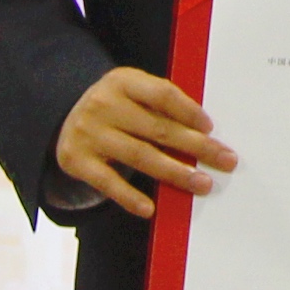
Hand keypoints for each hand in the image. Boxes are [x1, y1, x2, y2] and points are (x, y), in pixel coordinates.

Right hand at [54, 67, 236, 218]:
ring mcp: (89, 132)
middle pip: (158, 129)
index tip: (211, 129)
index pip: (162, 94)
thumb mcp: (132, 92)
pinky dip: (129, 197)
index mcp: (123, 81)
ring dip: (175, 172)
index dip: (189, 111)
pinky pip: (107, 182)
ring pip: (140, 156)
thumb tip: (205, 133)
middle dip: (196, 146)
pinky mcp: (76, 160)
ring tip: (202, 184)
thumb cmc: (116, 107)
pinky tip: (149, 208)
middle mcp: (103, 104)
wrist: (63, 118)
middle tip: (226, 161)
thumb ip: (161, 105)